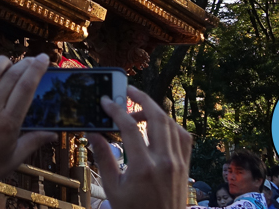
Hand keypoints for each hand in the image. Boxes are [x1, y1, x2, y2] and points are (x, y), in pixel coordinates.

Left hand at [0, 54, 54, 197]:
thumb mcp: (14, 158)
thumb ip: (34, 141)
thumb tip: (54, 133)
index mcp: (8, 122)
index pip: (27, 86)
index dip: (37, 68)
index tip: (44, 58)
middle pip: (12, 74)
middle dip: (25, 63)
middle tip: (31, 60)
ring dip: (2, 63)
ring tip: (8, 65)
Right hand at [91, 85, 192, 208]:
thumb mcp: (112, 188)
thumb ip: (103, 158)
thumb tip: (93, 132)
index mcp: (144, 167)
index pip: (130, 127)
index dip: (116, 110)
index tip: (105, 101)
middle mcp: (165, 161)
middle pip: (158, 117)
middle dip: (142, 98)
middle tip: (127, 89)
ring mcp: (178, 163)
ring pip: (171, 124)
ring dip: (155, 110)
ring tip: (138, 108)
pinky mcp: (185, 166)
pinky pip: (182, 137)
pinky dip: (170, 125)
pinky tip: (158, 126)